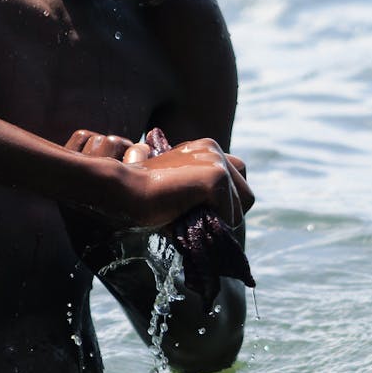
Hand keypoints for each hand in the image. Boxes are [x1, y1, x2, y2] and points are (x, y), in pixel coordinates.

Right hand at [64, 129, 252, 228]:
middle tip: (202, 220)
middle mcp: (214, 148)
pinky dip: (212, 224)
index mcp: (205, 148)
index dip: (227, 201)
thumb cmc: (142, 195)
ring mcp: (216, 161)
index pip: (238, 178)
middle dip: (230, 213)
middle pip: (248, 194)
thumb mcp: (176, 187)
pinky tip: (188, 217)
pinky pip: (230, 214)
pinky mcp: (216, 177)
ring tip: (191, 218)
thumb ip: (198, 191)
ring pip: (242, 207)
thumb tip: (221, 218)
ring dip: (220, 222)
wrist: (123, 190)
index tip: (204, 212)